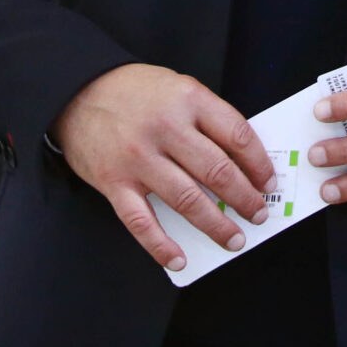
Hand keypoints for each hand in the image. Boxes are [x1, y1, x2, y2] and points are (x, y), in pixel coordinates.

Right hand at [50, 64, 276, 272]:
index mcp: (189, 100)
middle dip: (245, 198)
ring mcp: (139, 158)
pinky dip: (161, 246)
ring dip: (215, 225)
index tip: (268, 180)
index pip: (237, 135)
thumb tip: (242, 159)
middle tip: (260, 213)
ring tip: (235, 238)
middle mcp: (166, 129)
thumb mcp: (179, 87)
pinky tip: (179, 259)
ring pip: (187, 200)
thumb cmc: (136, 91)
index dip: (258, 163)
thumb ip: (208, 117)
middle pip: (217, 171)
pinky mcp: (114, 182)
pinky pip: (140, 222)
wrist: (78, 90)